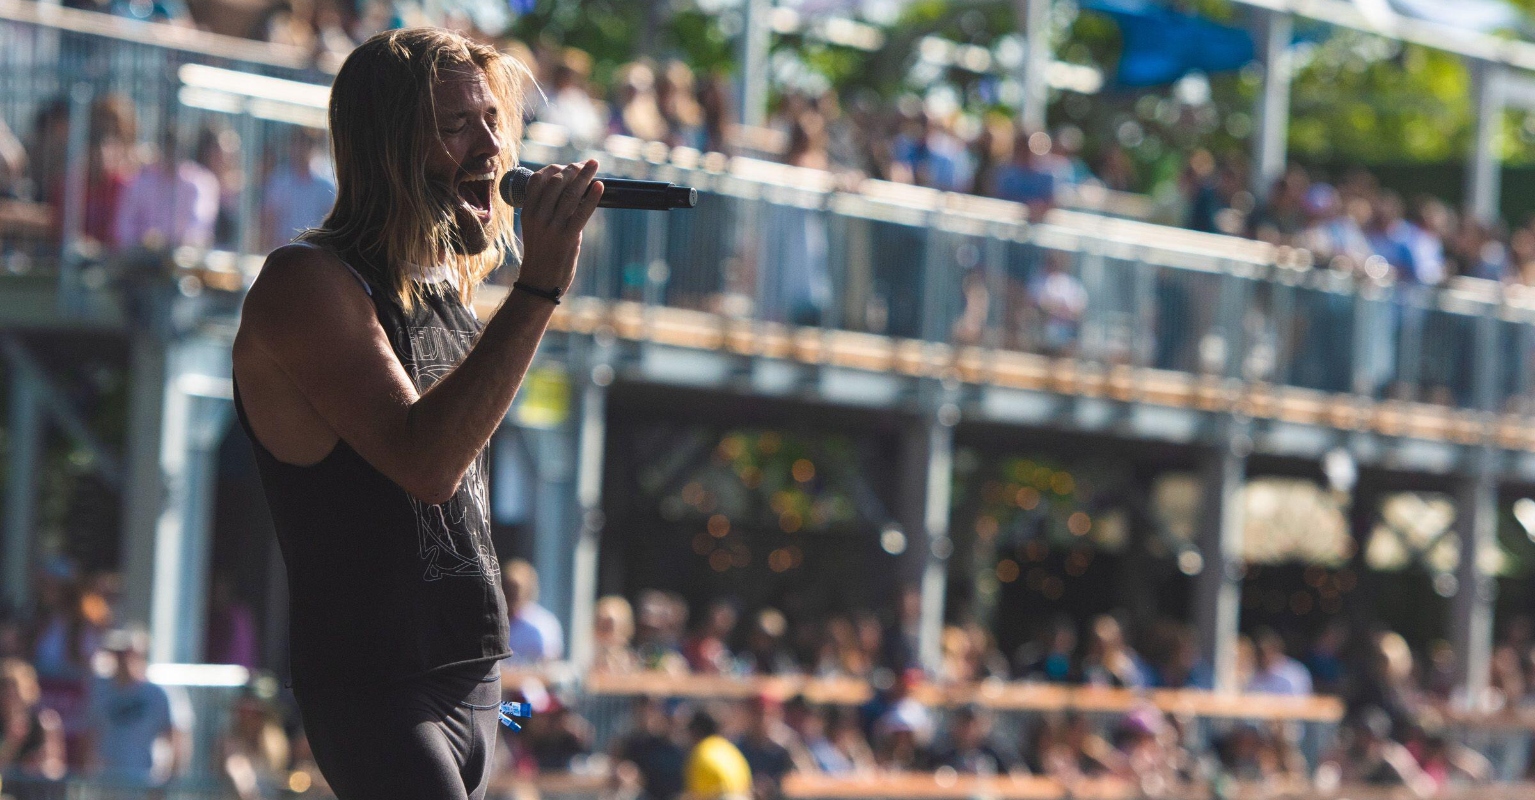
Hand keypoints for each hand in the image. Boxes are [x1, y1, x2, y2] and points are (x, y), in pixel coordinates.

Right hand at [516, 160, 603, 292]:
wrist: (540, 282)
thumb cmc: (541, 254)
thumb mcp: (536, 228)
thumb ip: (547, 209)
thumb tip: (570, 189)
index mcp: (527, 212)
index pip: (537, 179)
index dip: (554, 168)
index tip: (568, 165)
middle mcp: (538, 217)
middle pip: (556, 182)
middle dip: (573, 169)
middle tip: (586, 164)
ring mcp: (552, 227)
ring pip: (570, 194)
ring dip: (585, 176)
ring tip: (594, 165)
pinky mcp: (567, 238)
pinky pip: (582, 212)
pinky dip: (592, 197)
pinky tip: (600, 186)